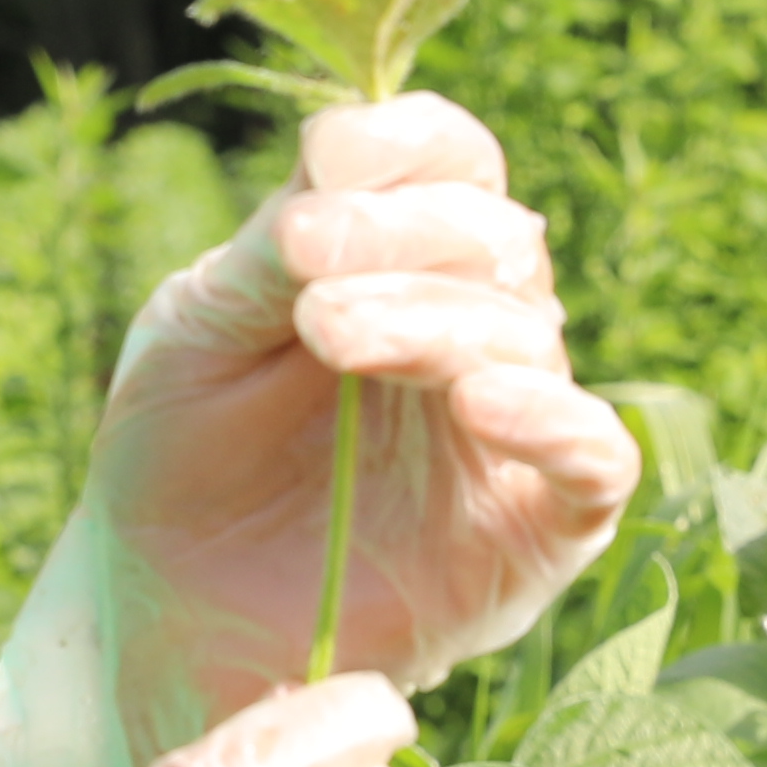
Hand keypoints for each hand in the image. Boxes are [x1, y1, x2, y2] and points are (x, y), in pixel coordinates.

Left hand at [0, 101, 639, 766]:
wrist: (170, 624)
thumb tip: (336, 155)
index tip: (330, 156)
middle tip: (306, 260)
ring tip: (330, 333)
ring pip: (527, 334)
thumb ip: (269, 252)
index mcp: (396, 261)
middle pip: (493, 234)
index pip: (450, 162)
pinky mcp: (546, 527)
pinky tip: (477, 404)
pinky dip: (553, 420)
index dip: (407, 142)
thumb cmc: (179, 468)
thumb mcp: (195, 336)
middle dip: (401, 232)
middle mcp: (471, 330)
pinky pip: (596, 457)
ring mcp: (513, 428)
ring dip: (432, 317)